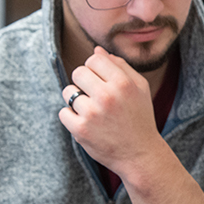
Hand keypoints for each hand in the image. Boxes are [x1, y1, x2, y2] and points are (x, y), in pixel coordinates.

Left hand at [60, 46, 166, 175]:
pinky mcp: (80, 130)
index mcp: (123, 83)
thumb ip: (120, 66)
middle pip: (78, 72)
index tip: (101, 80)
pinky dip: (71, 117)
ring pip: (68, 92)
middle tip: (94, 95)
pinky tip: (86, 123)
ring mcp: (92, 113)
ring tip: (91, 110)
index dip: (95, 68)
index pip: (94, 59)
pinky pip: (63, 112)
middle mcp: (107, 96)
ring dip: (76, 99)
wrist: (140, 154)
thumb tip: (97, 50)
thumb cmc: (140, 118)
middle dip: (83, 81)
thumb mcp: (140, 88)